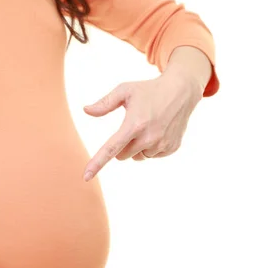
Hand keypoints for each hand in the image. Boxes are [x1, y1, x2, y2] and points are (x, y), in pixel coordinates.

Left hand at [82, 68, 203, 180]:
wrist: (181, 91)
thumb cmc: (149, 90)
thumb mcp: (125, 91)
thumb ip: (105, 103)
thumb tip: (86, 110)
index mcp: (134, 124)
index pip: (111, 148)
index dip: (97, 163)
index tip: (86, 177)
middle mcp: (149, 138)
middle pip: (122, 155)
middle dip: (122, 145)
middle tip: (132, 127)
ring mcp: (162, 145)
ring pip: (138, 157)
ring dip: (138, 147)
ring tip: (148, 126)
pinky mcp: (171, 148)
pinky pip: (152, 155)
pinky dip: (151, 147)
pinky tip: (159, 130)